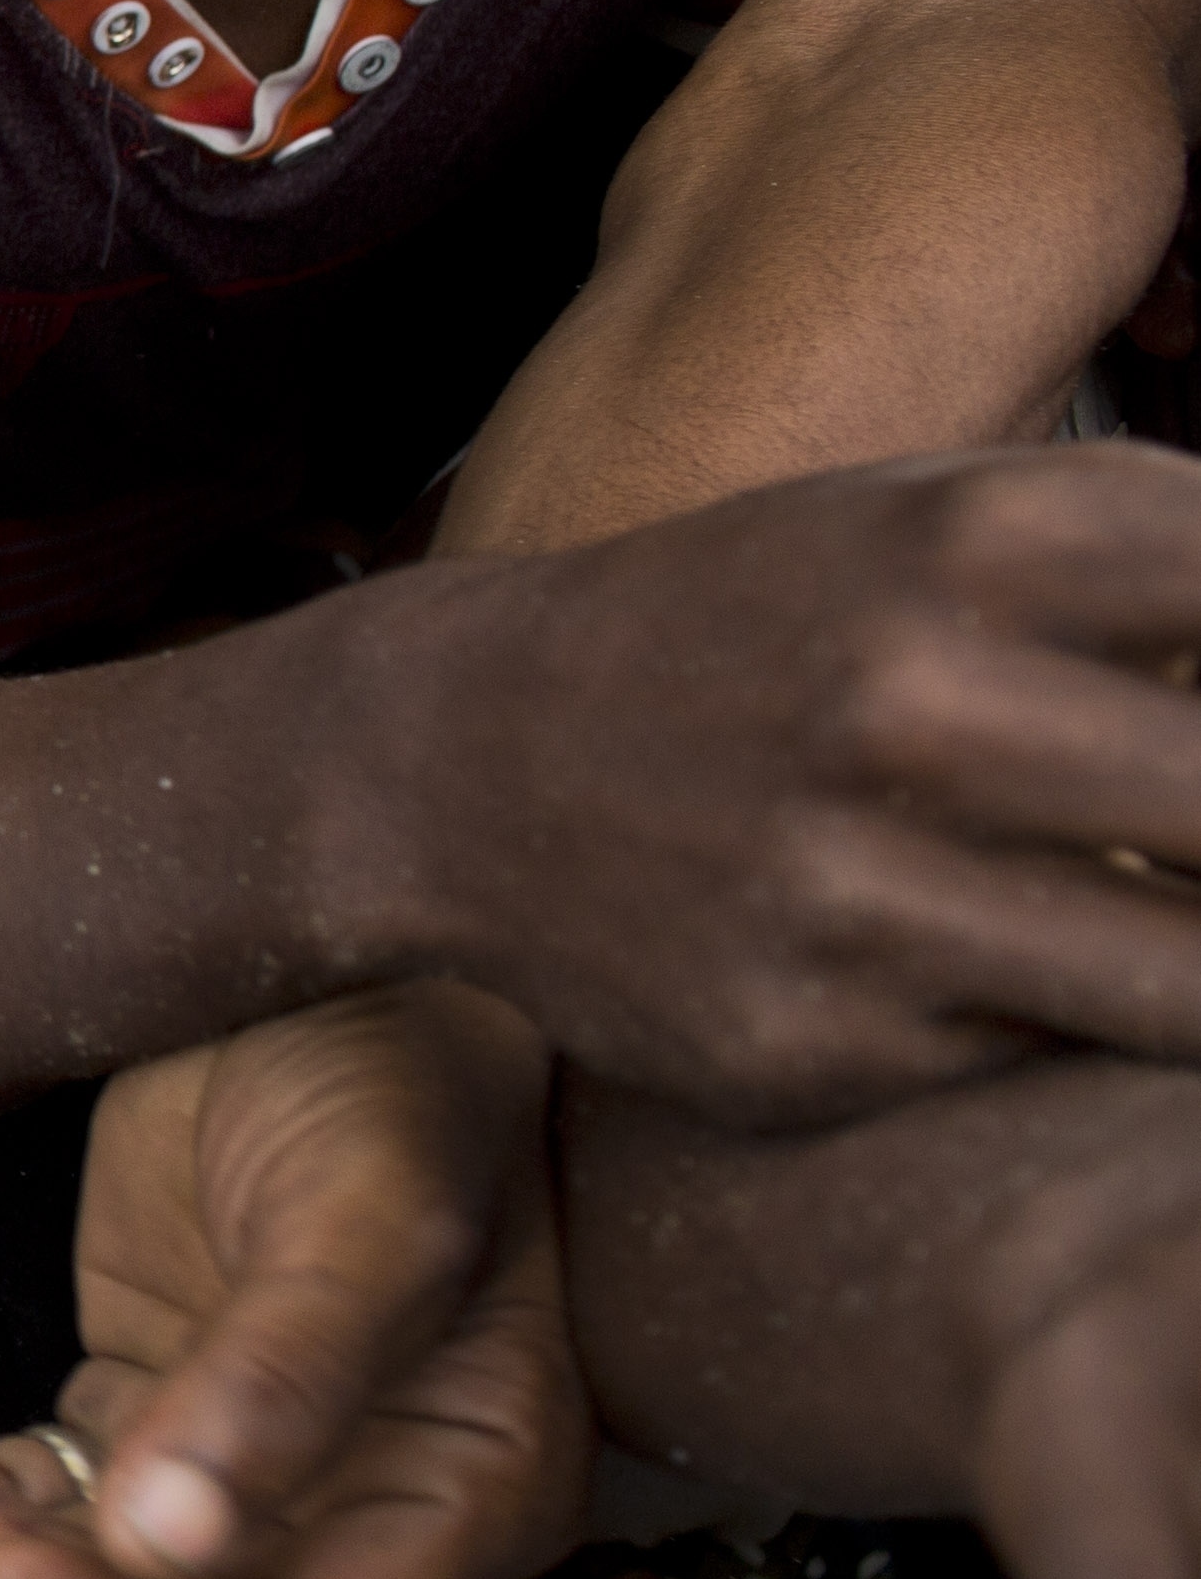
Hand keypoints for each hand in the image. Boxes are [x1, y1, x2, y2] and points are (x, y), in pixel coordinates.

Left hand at [0, 987, 589, 1578]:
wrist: (329, 947)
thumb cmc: (401, 1074)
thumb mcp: (366, 1211)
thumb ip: (282, 1377)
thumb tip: (164, 1545)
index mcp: (470, 1491)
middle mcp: (365, 1504)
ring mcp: (253, 1459)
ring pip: (95, 1566)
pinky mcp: (157, 1399)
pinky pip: (51, 1491)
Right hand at [373, 446, 1200, 1126]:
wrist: (453, 759)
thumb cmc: (766, 627)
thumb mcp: (939, 520)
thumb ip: (1168, 560)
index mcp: (972, 536)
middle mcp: (911, 700)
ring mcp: (851, 884)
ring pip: (1195, 985)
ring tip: (1182, 933)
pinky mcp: (806, 1038)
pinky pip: (1035, 1058)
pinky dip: (1062, 1031)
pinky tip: (1003, 982)